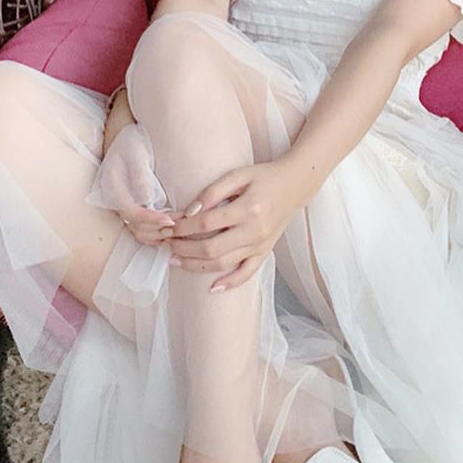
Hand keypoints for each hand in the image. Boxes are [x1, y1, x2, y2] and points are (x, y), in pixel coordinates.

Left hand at [164, 157, 314, 292]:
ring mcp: (260, 245)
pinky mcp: (265, 252)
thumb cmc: (264, 176)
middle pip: (211, 248)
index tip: (168, 225)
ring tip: (176, 261)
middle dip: (183, 249)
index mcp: (247, 209)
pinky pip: (247, 273)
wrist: (295, 184)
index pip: (206, 223)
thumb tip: (190, 211)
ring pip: (224, 263)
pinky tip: (212, 288)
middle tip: (167, 244)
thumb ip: (213, 191)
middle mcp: (254, 231)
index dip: (183, 227)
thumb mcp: (238, 175)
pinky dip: (230, 283)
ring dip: (196, 265)